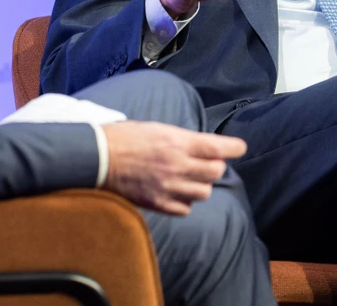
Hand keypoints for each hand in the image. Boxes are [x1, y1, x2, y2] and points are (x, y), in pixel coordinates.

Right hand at [102, 120, 246, 215]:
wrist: (97, 157)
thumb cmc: (123, 137)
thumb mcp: (156, 128)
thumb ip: (180, 139)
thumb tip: (199, 146)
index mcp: (177, 142)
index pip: (218, 148)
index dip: (234, 148)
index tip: (240, 148)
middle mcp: (177, 165)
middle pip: (215, 171)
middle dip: (214, 166)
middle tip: (206, 162)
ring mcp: (168, 187)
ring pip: (204, 192)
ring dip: (201, 185)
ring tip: (189, 179)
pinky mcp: (158, 203)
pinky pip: (185, 209)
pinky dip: (185, 202)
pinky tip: (177, 193)